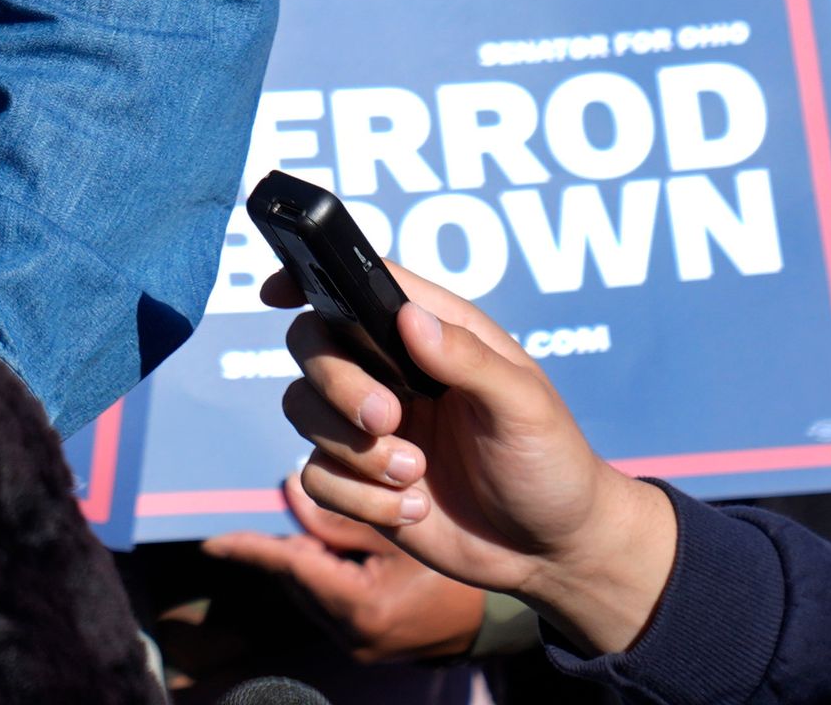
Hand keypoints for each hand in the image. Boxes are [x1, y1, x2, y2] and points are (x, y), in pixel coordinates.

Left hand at [204, 467, 490, 658]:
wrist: (494, 619)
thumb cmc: (458, 561)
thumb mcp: (404, 528)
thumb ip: (341, 513)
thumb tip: (288, 488)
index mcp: (360, 608)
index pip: (289, 570)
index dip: (249, 551)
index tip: (210, 543)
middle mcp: (351, 634)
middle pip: (295, 578)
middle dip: (281, 545)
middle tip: (261, 514)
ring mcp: (356, 643)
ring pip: (308, 588)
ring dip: (301, 558)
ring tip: (297, 525)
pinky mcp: (362, 641)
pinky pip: (326, 599)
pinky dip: (321, 571)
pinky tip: (324, 547)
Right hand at [261, 264, 675, 654]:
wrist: (553, 553)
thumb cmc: (553, 464)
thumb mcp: (526, 407)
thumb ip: (468, 360)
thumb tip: (409, 318)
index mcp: (429, 334)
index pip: (356, 284)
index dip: (309, 277)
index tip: (276, 293)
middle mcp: (388, 372)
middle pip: (311, 345)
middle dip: (338, 385)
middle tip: (388, 420)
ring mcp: (368, 427)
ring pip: (302, 410)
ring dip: (355, 452)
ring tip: (416, 477)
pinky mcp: (358, 480)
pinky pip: (316, 477)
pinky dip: (361, 501)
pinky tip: (413, 511)